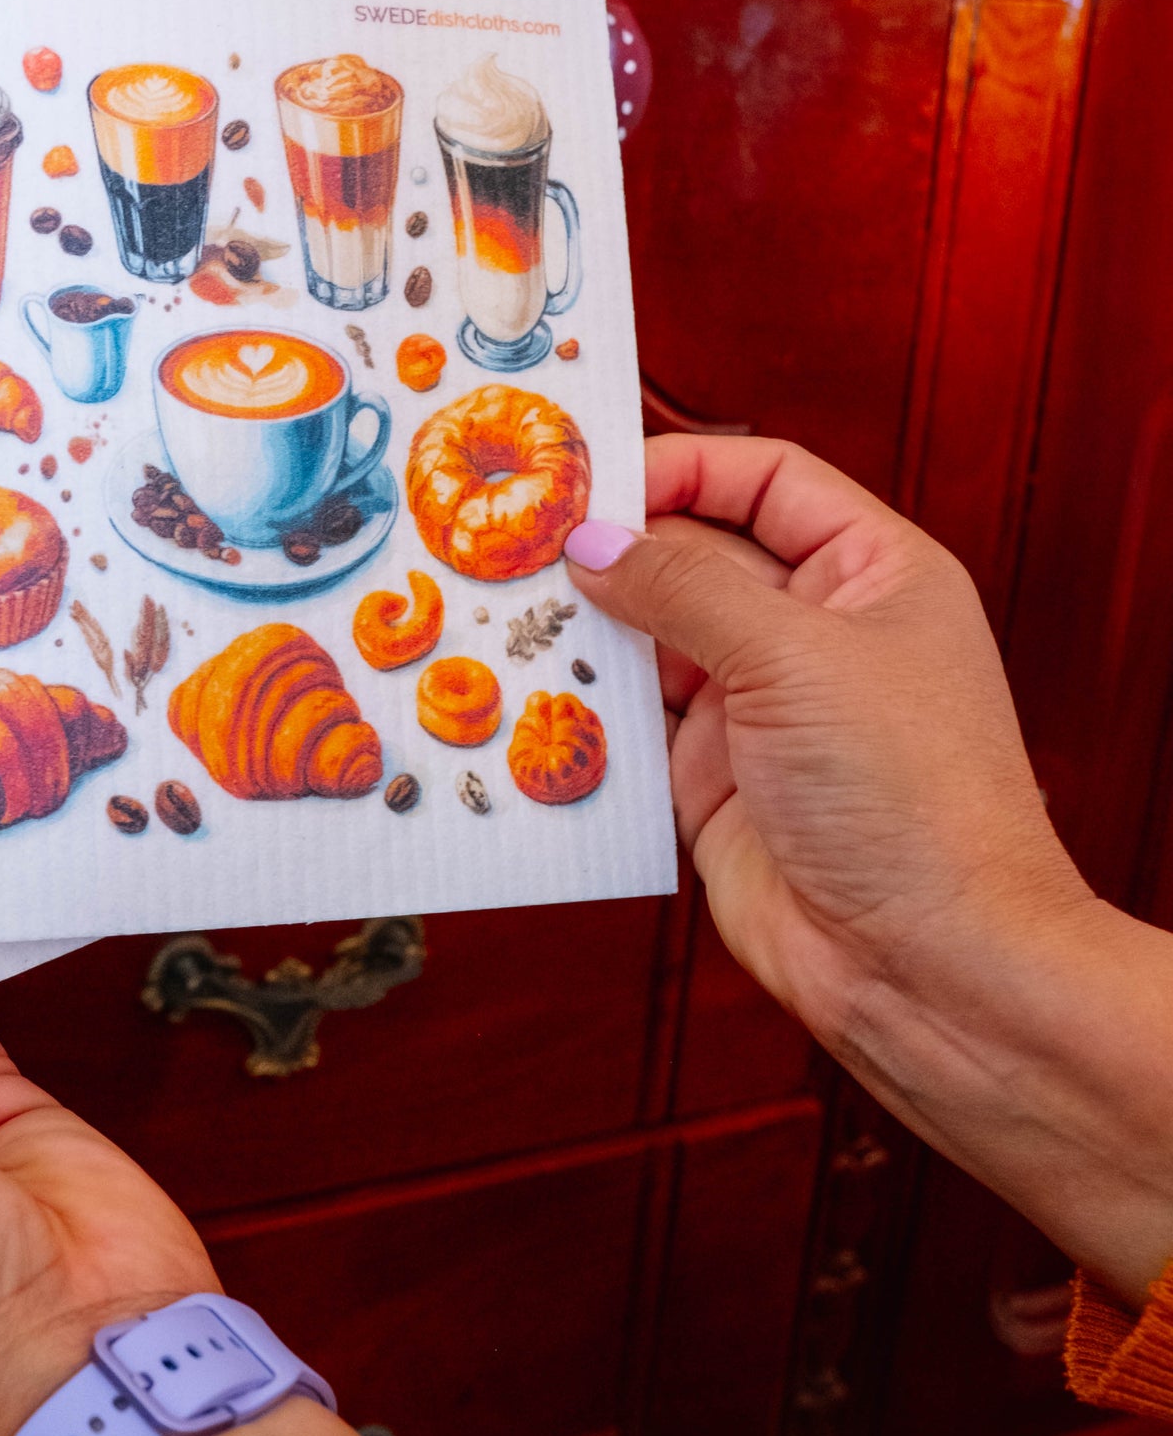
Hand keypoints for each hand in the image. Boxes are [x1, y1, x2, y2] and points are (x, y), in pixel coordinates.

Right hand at [565, 435, 1172, 1303]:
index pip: (764, 480)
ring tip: (507, 612)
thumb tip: (593, 539)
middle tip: (516, 541)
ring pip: (654, 639)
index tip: (586, 477)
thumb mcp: (795, 658)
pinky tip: (532, 693)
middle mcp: (814, 632)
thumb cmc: (909, 798)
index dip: (679, 468)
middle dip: (614, 550)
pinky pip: (633, 723)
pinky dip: (585, 708)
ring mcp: (760, 707)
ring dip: (590, 630)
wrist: (928, 966)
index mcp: (871, 573)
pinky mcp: (712, 779)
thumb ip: (685, 587)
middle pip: (696, 555)